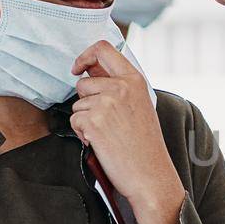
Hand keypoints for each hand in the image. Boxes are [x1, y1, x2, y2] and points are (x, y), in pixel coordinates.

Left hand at [70, 41, 185, 223]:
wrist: (150, 174)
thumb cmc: (146, 144)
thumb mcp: (140, 105)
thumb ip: (120, 85)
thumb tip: (91, 70)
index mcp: (134, 80)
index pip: (103, 49)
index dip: (85, 55)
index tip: (78, 67)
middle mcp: (121, 87)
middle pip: (83, 82)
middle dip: (86, 101)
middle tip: (104, 120)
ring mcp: (106, 103)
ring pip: (77, 104)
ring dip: (85, 120)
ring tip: (107, 134)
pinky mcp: (94, 121)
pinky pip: (74, 120)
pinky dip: (82, 133)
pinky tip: (101, 143)